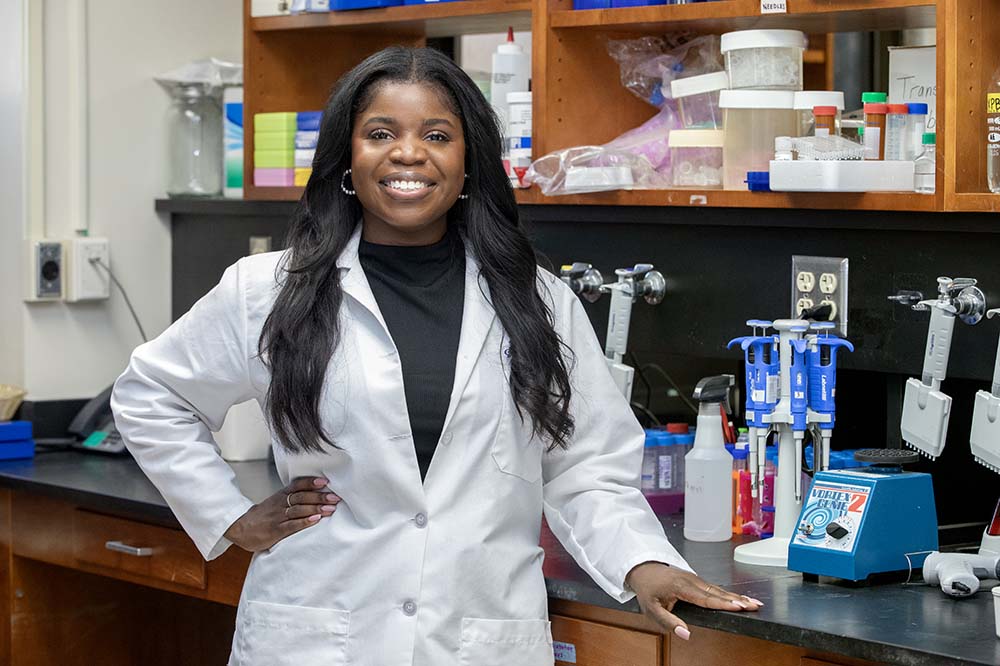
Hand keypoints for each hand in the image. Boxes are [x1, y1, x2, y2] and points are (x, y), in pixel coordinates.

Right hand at [225, 477, 339, 551]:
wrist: (240, 528)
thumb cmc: (262, 516)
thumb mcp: (275, 502)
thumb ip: (291, 498)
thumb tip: (314, 494)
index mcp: (281, 496)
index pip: (297, 485)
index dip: (311, 483)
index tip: (325, 482)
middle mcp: (281, 504)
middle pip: (302, 497)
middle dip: (320, 497)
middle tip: (335, 498)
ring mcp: (278, 517)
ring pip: (299, 510)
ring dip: (316, 509)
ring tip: (330, 509)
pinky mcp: (276, 530)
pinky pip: (291, 525)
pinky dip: (304, 522)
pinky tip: (315, 520)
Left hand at [625, 562, 762, 640]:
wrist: (644, 569)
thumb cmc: (648, 590)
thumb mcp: (651, 609)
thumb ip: (668, 622)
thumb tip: (686, 635)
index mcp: (681, 587)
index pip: (705, 598)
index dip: (723, 603)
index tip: (739, 606)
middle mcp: (691, 580)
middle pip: (717, 592)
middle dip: (737, 599)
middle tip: (755, 605)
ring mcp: (695, 578)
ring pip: (719, 589)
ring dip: (737, 596)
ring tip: (754, 603)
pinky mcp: (697, 580)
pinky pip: (716, 587)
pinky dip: (730, 593)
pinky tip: (741, 599)